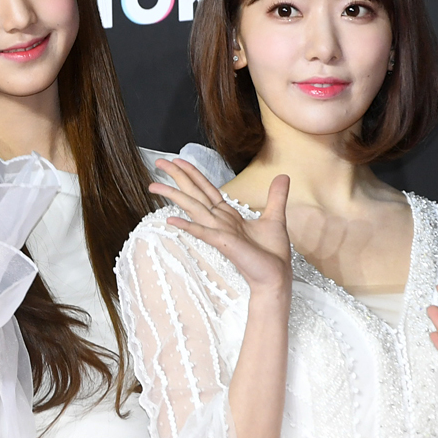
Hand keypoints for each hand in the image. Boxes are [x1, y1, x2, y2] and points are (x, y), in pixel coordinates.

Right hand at [150, 158, 291, 295]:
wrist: (275, 277)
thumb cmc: (272, 254)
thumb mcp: (275, 217)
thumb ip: (276, 196)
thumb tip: (283, 176)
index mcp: (229, 215)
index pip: (206, 189)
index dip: (193, 174)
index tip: (178, 160)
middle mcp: (220, 221)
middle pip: (194, 193)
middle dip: (177, 177)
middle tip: (159, 163)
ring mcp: (219, 232)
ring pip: (193, 208)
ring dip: (174, 196)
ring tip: (154, 186)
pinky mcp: (224, 244)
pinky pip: (202, 232)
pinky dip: (188, 226)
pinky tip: (171, 220)